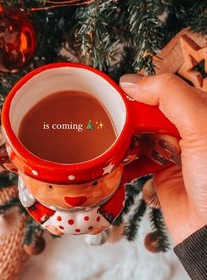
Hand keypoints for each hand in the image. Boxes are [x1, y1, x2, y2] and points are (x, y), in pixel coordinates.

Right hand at [120, 73, 206, 244]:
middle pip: (153, 111)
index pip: (171, 89)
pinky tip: (112, 156)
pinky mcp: (161, 174)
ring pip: (142, 133)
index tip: (122, 91)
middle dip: (131, 113)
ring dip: (124, 135)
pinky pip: (137, 159)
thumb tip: (132, 81)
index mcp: (204, 114)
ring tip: (107, 136)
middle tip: (111, 116)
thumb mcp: (202, 126)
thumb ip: (170, 95)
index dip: (146, 88)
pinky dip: (123, 158)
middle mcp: (190, 131)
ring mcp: (174, 153)